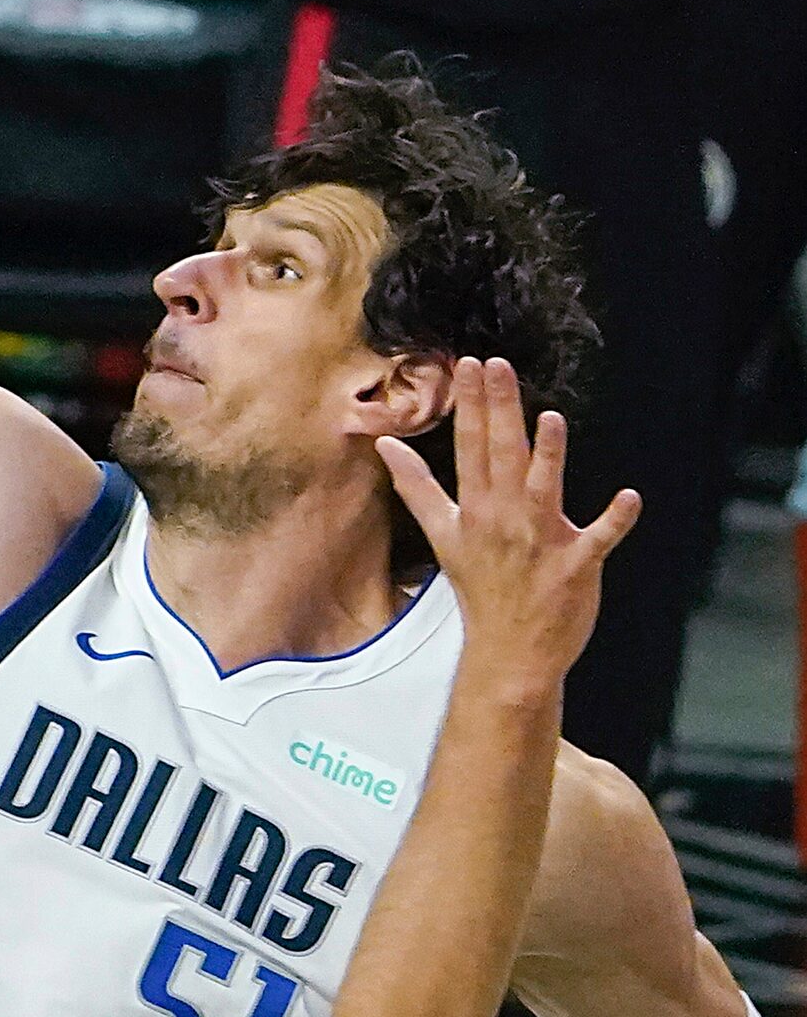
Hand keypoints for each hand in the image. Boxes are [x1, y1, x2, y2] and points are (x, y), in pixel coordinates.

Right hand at [376, 357, 639, 689]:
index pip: (469, 447)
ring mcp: (541, 542)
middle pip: (501, 455)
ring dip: (548, 457)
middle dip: (499, 409)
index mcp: (475, 510)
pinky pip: (598, 539)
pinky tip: (629, 497)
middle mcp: (504, 520)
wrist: (510, 650)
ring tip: (550, 419)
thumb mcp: (442, 535)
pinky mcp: (576, 565)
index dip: (471, 404)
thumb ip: (417, 486)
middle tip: (498, 366)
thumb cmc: (480, 588)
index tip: (470, 365)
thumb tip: (386, 446)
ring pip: (543, 490)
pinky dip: (614, 520)